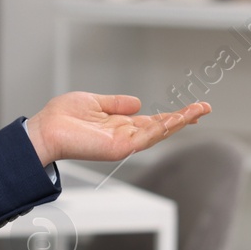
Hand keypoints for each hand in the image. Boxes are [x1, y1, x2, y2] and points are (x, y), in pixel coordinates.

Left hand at [27, 92, 210, 164]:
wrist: (45, 129)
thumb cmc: (61, 118)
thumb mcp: (94, 102)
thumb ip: (116, 103)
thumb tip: (137, 102)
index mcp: (119, 125)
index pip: (152, 121)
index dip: (171, 115)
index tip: (191, 109)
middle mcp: (124, 136)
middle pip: (161, 128)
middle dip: (184, 119)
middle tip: (205, 108)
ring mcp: (124, 143)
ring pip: (159, 133)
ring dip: (179, 122)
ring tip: (198, 111)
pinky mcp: (120, 147)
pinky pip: (147, 136)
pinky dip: (164, 128)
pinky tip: (178, 119)